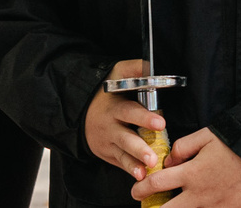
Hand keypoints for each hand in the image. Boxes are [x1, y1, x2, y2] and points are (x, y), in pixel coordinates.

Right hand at [85, 61, 167, 182]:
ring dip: (135, 162)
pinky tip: (140, 176)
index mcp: (115, 107)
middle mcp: (110, 127)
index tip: (160, 123)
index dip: (144, 118)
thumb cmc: (106, 92)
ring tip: (148, 168)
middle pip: (125, 138)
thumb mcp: (116, 74)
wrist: (80, 111)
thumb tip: (152, 65)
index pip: (130, 112)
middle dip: (139, 148)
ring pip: (122, 154)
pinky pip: (119, 163)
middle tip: (153, 156)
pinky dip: (129, 169)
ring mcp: (107, 142)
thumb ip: (134, 69)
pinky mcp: (107, 153)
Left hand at [142, 128, 240, 205]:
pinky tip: (194, 207)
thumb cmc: (234, 146)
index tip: (136, 191)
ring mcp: (212, 207)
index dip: (141, 189)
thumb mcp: (207, 136)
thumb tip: (168, 161)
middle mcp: (198, 195)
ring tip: (171, 207)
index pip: (157, 184)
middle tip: (147, 206)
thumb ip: (183, 147)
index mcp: (192, 173)